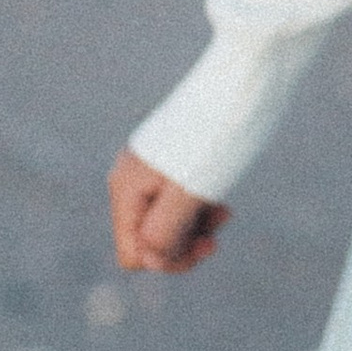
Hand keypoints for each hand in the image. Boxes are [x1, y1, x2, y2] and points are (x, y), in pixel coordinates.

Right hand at [109, 150, 229, 275]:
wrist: (225, 87)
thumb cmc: (207, 141)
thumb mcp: (186, 192)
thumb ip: (164, 232)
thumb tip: (151, 263)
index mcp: (126, 191)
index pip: (132, 255)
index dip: (167, 261)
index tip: (202, 245)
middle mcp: (129, 185)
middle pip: (149, 242)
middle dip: (185, 245)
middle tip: (214, 239)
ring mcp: (146, 176)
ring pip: (166, 225)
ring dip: (197, 229)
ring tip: (223, 214)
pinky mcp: (165, 169)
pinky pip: (176, 206)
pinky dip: (198, 212)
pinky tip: (220, 206)